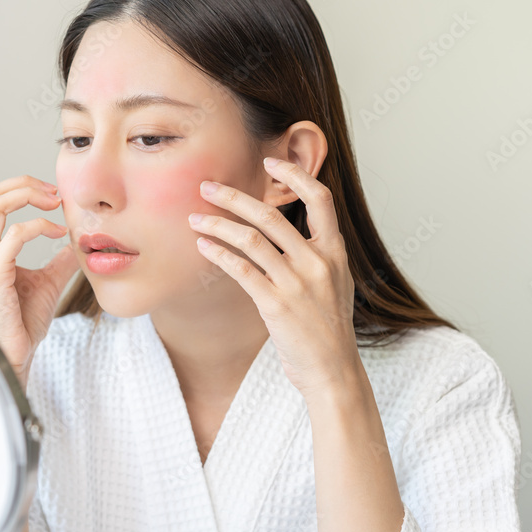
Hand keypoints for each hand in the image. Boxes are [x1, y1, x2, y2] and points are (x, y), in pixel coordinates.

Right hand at [0, 174, 78, 391]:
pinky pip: (15, 235)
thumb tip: (77, 243)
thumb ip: (59, 260)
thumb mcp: (46, 283)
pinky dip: (39, 225)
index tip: (52, 195)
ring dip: (28, 195)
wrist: (13, 356)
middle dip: (24, 184)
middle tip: (55, 192)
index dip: (20, 189)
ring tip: (56, 203)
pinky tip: (57, 233)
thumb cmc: (21, 325)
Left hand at [187, 157, 358, 397]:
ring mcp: (297, 283)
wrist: (333, 369)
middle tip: (207, 186)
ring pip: (251, 239)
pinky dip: (219, 255)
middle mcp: (318, 262)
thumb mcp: (336, 283)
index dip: (294, 175)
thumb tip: (293, 230)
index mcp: (335, 251)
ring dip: (218, 225)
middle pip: (272, 215)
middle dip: (234, 197)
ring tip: (195, 219)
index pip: (321, 198)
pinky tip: (203, 247)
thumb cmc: (329, 327)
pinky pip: (242, 270)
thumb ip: (319, 254)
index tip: (269, 161)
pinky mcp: (276, 305)